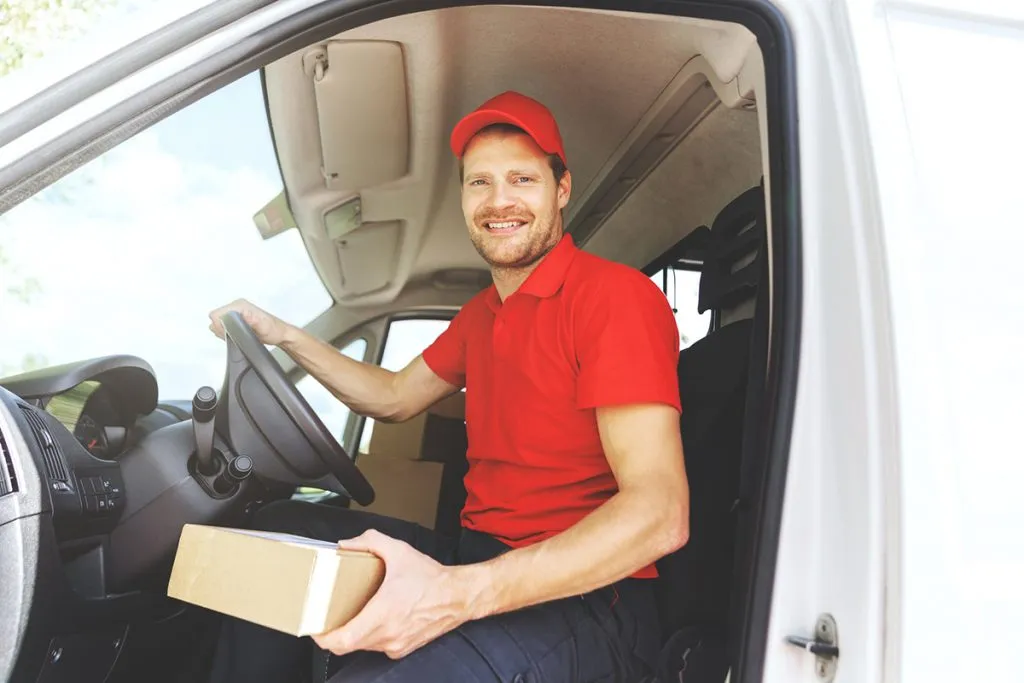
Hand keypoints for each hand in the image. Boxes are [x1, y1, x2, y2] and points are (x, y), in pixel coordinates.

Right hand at [208, 298, 290, 345]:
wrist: (280, 334)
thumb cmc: (274, 330)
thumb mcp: (264, 326)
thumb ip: (252, 320)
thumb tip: (244, 315)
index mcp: (240, 305)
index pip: (216, 314)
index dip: (219, 326)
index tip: (230, 332)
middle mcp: (236, 307)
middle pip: (215, 319)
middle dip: (222, 330)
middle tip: (236, 335)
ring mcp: (235, 313)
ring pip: (217, 324)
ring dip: (224, 332)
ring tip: (239, 335)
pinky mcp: (235, 320)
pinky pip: (222, 327)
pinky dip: (226, 334)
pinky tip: (237, 336)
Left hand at [311, 530, 475, 659]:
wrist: (459, 596)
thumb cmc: (432, 578)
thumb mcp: (399, 551)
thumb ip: (369, 541)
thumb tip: (346, 544)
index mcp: (383, 614)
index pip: (342, 640)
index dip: (323, 638)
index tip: (315, 628)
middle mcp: (388, 635)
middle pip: (347, 646)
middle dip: (334, 633)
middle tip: (327, 619)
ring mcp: (395, 645)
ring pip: (362, 646)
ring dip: (353, 633)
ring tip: (351, 614)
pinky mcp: (403, 648)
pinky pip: (378, 646)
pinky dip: (370, 635)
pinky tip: (374, 618)